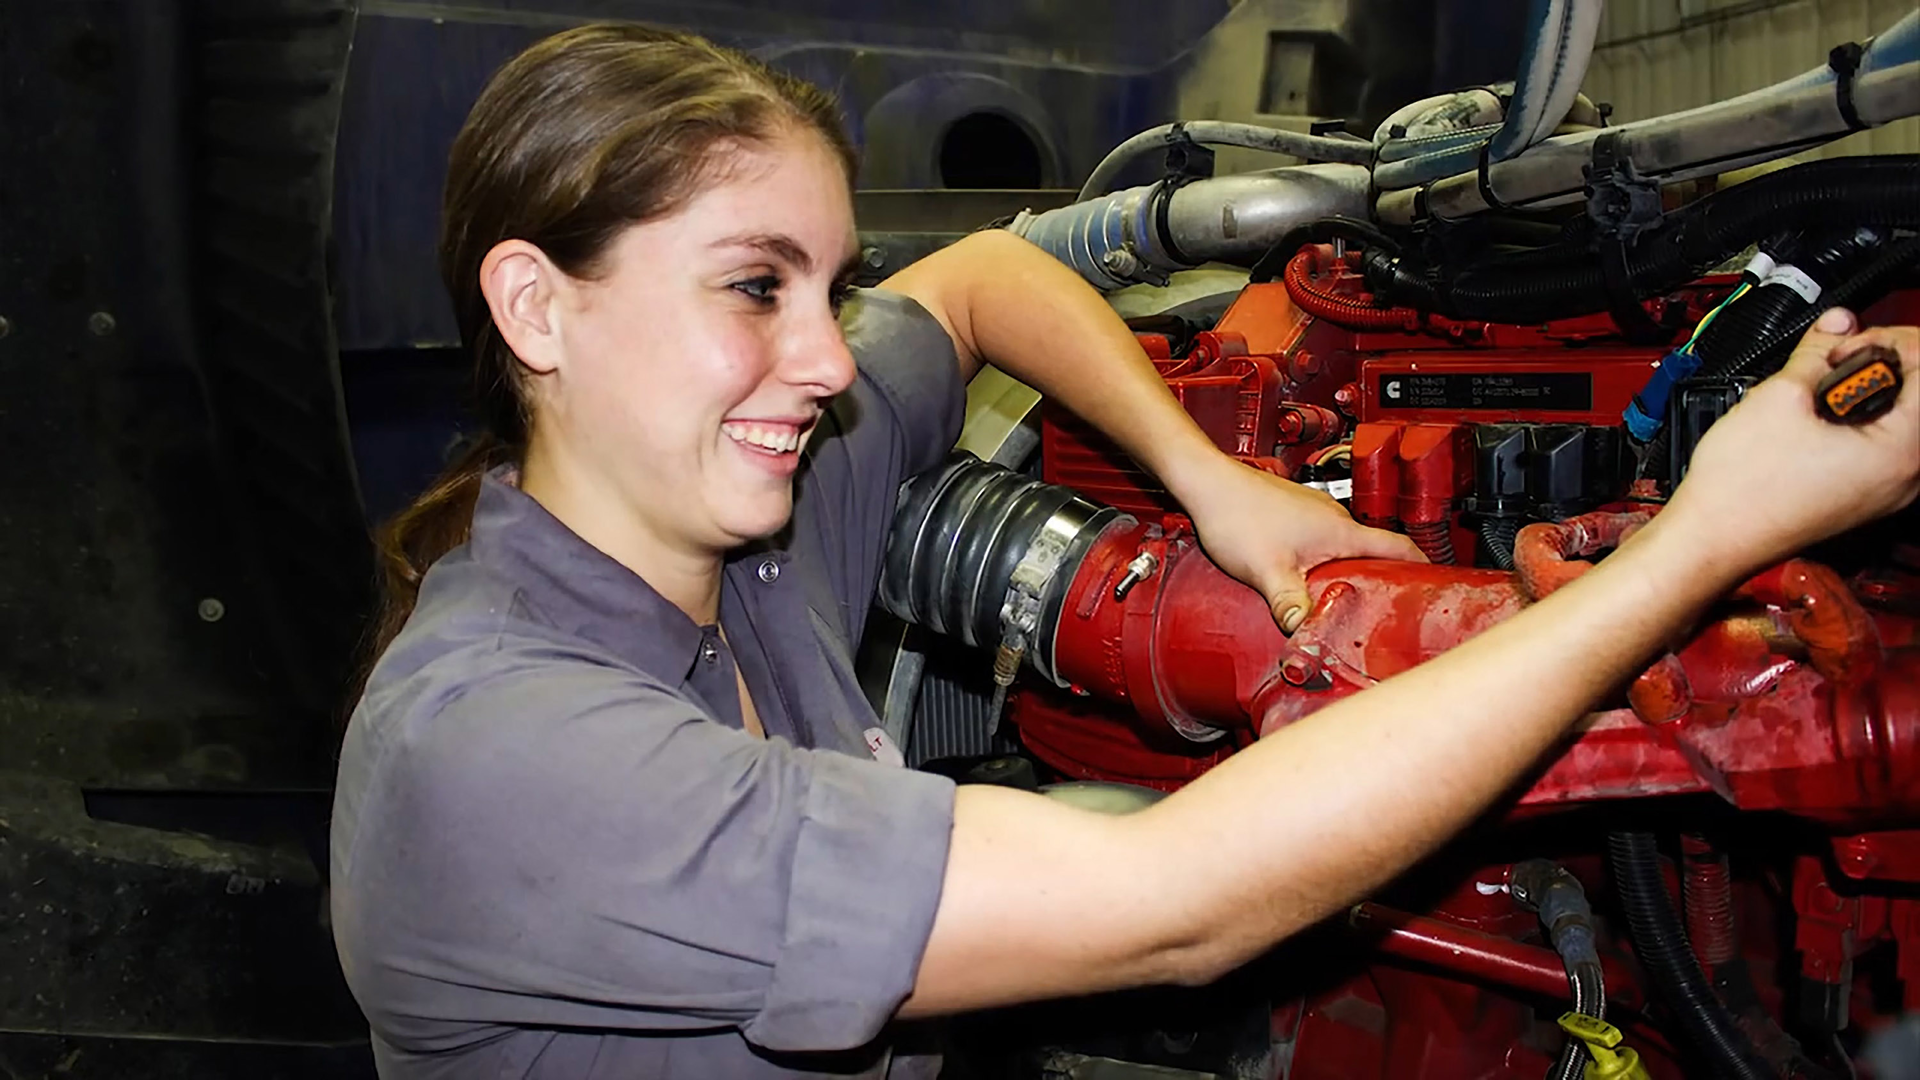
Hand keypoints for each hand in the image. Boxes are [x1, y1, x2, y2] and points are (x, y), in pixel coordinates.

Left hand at [1177, 458, 1426, 631]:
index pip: (1400, 546)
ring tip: (1345, 599)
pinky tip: (1305, 577)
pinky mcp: (1295, 513)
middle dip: (1383, 578)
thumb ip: (1291, 605)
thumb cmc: (1237, 515)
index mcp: (1341, 530)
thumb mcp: (1268, 570)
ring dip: (1349, 570)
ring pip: (1345, 547)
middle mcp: (1334, 517)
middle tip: (1384, 609)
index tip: (1438, 585)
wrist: (1207, 483)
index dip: (1423, 567)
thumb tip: (1308, 635)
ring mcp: (1315, 513)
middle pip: (1374, 551)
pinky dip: (1323, 560)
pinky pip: (1321, 541)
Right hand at [1663, 309, 1919, 578]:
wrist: (1712, 537)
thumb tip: (1836, 324)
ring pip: (1900, 421)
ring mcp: (1888, 492)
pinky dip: (1857, 423)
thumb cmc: (1741, 489)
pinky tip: (1817, 422)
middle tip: (1830, 362)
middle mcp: (1907, 476)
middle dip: (1876, 365)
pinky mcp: (1865, 499)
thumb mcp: (1778, 397)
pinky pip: (1881, 447)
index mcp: (1901, 451)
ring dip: (1864, 393)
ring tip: (1816, 392)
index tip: (1842, 344)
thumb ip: (1817, 350)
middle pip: (1917, 395)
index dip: (1884, 340)